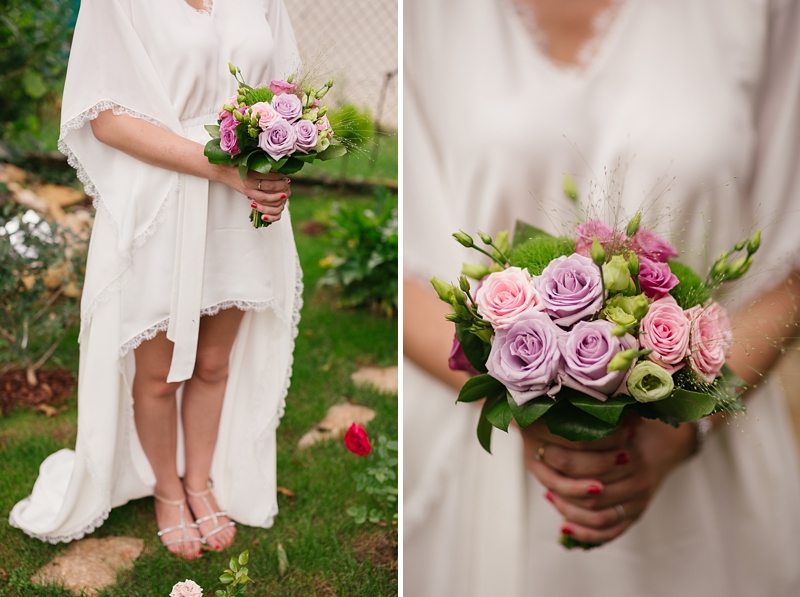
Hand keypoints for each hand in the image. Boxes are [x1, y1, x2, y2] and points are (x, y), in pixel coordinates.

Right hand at [220, 169, 290, 222]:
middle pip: (271, 186)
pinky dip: (270, 202)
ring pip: (267, 197)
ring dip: (278, 196)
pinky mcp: (247, 194)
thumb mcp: (249, 159)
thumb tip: (277, 164)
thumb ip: (262, 162)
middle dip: (282, 185)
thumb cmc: (236, 162)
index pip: (270, 175)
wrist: (223, 170)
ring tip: (284, 192)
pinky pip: (261, 201)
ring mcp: (248, 190)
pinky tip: (275, 199)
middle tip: (288, 181)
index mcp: (251, 171)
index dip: (280, 175)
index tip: (286, 173)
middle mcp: (250, 182)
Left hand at [522, 415, 695, 543]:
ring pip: (598, 518)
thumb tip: (559, 402)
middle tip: (543, 475)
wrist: (671, 442)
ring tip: (550, 497)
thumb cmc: (640, 423)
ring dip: (570, 511)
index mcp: (634, 457)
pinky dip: (586, 534)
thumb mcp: (622, 413)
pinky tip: (564, 527)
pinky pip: (609, 533)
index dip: (563, 460)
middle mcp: (638, 484)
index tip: (541, 450)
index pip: (592, 466)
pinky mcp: (636, 516)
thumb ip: (599, 415)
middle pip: (592, 495)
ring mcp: (638, 503)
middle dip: (563, 487)